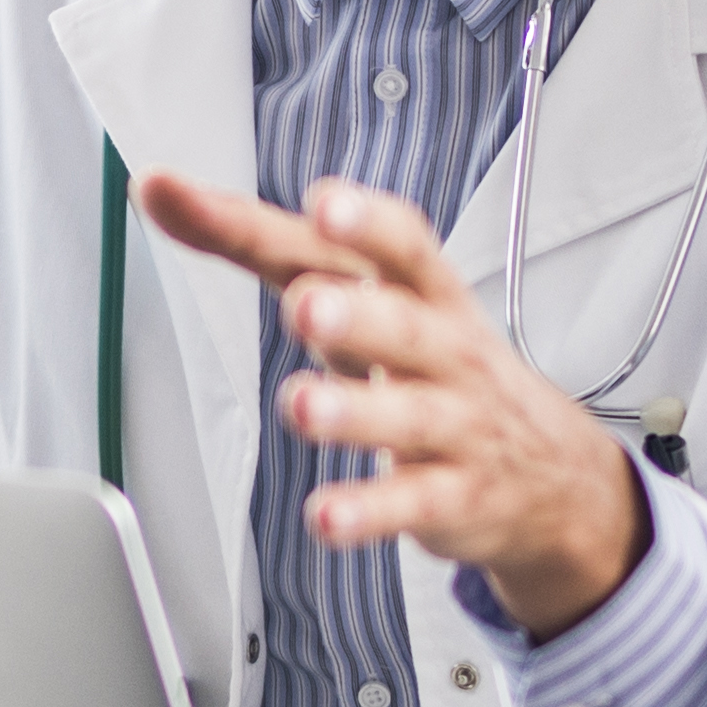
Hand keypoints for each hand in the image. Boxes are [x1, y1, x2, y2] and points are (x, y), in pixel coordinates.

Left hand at [137, 170, 645, 636]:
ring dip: (353, 411)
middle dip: (359, 314)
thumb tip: (160, 191)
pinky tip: (328, 515)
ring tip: (302, 407)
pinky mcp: (452, 498)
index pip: (401, 245)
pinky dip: (368, 512)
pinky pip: (409, 504)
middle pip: (409, 326)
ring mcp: (452, 425)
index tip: (324, 201)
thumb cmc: (433, 365)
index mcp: (424, 292)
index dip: (366, 222)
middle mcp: (444, 352)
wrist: (546, 472)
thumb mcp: (364, 295)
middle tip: (306, 305)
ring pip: (407, 416)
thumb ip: (263, 245)